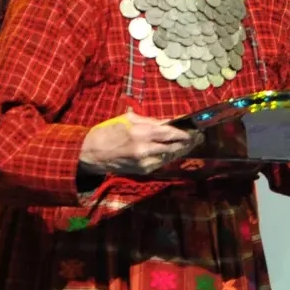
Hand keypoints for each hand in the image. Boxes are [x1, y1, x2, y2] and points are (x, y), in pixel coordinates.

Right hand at [79, 109, 200, 175]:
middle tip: (199, 137)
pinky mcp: (143, 171)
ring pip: (170, 156)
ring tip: (191, 143)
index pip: (171, 132)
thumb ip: (150, 121)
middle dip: (188, 142)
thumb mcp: (128, 119)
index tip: (196, 129)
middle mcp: (145, 149)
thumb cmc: (108, 131)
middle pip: (174, 146)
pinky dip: (170, 156)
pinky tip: (176, 151)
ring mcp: (145, 162)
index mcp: (141, 132)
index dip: (185, 132)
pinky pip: (162, 163)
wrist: (91, 153)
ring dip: (181, 150)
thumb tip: (168, 121)